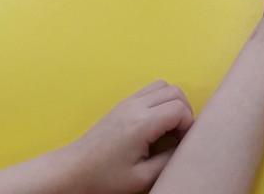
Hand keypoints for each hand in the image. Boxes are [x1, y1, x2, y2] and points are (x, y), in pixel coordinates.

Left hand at [62, 81, 193, 193]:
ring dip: (174, 102)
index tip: (182, 143)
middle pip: (175, 92)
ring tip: (170, 127)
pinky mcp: (124, 102)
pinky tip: (156, 122)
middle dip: (185, 111)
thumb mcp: (141, 178)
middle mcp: (136, 105)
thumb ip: (167, 160)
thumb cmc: (105, 178)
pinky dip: (161, 100)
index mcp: (141, 124)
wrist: (74, 170)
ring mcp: (128, 101)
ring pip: (164, 85)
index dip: (189, 125)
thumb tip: (183, 146)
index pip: (179, 109)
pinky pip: (151, 89)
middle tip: (179, 135)